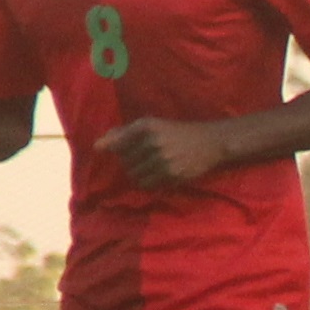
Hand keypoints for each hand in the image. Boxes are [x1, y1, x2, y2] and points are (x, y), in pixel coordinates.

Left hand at [96, 116, 235, 189]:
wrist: (212, 142)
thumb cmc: (178, 132)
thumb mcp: (153, 125)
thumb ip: (124, 133)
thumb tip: (97, 146)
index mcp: (146, 126)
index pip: (116, 144)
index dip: (116, 150)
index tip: (122, 150)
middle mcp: (153, 141)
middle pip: (125, 161)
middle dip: (131, 162)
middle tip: (145, 157)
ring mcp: (163, 159)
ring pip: (135, 175)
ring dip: (139, 174)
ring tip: (151, 167)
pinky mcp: (172, 174)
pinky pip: (148, 184)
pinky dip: (149, 182)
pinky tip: (158, 174)